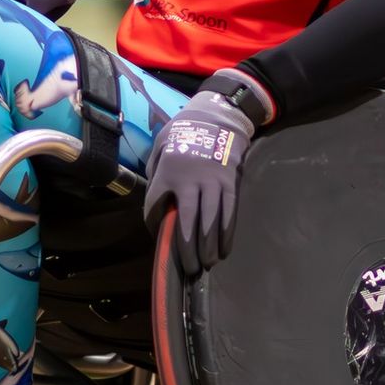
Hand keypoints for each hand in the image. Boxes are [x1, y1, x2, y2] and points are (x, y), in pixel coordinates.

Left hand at [142, 73, 257, 276]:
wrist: (215, 117)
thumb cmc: (183, 133)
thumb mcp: (160, 146)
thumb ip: (156, 172)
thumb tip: (158, 201)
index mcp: (167, 172)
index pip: (155, 206)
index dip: (154, 223)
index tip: (158, 233)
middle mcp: (190, 181)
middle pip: (186, 223)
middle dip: (187, 249)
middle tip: (189, 268)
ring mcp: (212, 184)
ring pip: (210, 222)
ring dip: (208, 247)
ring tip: (206, 264)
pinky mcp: (230, 184)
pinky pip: (229, 213)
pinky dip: (226, 234)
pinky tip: (224, 249)